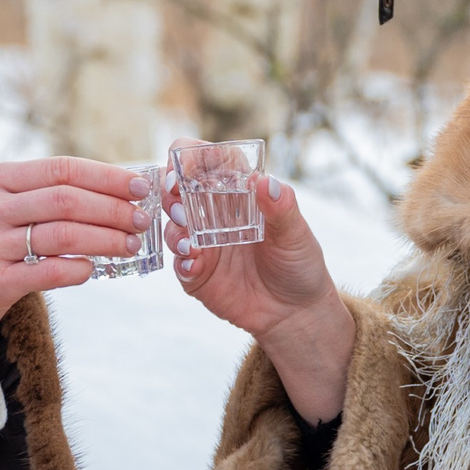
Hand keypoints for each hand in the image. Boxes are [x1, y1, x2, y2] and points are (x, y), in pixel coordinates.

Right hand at [0, 158, 148, 339]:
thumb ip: (42, 195)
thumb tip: (112, 192)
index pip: (61, 168)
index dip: (107, 176)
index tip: (139, 186)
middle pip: (67, 200)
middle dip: (114, 209)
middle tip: (142, 219)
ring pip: (64, 235)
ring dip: (106, 239)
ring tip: (130, 245)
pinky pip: (49, 272)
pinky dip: (79, 269)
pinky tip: (94, 269)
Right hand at [167, 152, 354, 419]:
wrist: (296, 313)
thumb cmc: (299, 264)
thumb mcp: (296, 235)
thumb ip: (282, 209)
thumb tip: (266, 181)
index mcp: (237, 194)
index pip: (206, 162)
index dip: (190, 157)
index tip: (183, 166)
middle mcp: (213, 214)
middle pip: (177, 190)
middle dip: (170, 190)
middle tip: (177, 200)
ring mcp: (202, 244)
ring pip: (173, 225)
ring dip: (174, 226)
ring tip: (189, 236)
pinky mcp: (196, 274)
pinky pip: (179, 264)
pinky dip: (182, 261)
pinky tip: (193, 264)